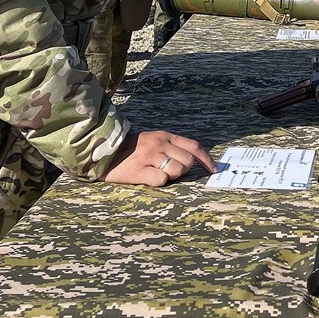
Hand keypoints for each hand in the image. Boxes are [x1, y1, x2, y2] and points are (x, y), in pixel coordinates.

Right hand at [101, 129, 216, 185]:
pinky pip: (161, 179)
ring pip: (177, 170)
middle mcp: (159, 143)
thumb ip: (172, 147)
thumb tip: (193, 160)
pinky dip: (159, 181)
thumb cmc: (132, 149)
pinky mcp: (138, 170)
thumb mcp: (154, 140)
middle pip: (188, 161)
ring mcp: (149, 156)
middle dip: (184, 170)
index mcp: (165, 136)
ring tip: (157, 173)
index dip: (207, 159)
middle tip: (169, 171)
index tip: (214, 170)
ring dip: (172, 176)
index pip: (194, 146)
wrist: (104, 150)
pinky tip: (148, 178)